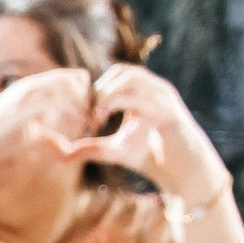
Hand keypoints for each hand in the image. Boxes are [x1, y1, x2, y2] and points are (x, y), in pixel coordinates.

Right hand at [0, 67, 92, 172]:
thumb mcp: (30, 136)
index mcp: (32, 88)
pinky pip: (60, 100)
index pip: (71, 78)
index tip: (90, 114)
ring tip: (88, 123)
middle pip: (76, 77)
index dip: (85, 93)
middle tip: (93, 118)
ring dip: (84, 104)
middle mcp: (32, 85)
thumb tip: (68, 149)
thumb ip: (50, 138)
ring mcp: (28, 93)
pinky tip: (79, 125)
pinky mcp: (27, 104)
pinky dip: (75, 111)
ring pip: (71, 86)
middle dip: (89, 97)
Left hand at [51, 63, 228, 205]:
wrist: (180, 171)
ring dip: (108, 92)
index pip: (114, 75)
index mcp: (141, 92)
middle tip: (84, 111)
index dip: (93, 88)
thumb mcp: (114, 151)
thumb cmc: (149, 156)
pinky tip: (105, 117)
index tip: (78, 110)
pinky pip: (144, 97)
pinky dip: (121, 102)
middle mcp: (154, 89)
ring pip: (133, 77)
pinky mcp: (170, 110)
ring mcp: (164, 97)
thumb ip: (90, 148)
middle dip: (98, 88)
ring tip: (94, 115)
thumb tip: (62, 153)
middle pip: (121, 71)